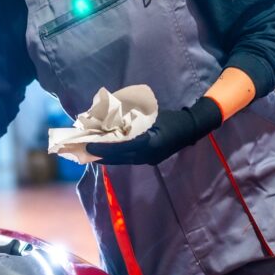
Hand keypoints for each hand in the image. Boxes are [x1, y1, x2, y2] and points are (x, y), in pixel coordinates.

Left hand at [86, 97, 222, 165]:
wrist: (191, 129)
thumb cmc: (170, 117)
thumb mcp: (149, 113)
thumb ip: (130, 117)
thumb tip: (107, 116)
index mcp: (150, 143)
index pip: (121, 148)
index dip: (104, 148)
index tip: (88, 145)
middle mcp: (148, 155)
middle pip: (119, 158)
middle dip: (100, 155)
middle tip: (83, 150)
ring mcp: (149, 159)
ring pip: (122, 160)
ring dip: (107, 157)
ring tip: (90, 152)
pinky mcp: (149, 160)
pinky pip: (128, 159)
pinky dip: (116, 156)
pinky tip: (106, 152)